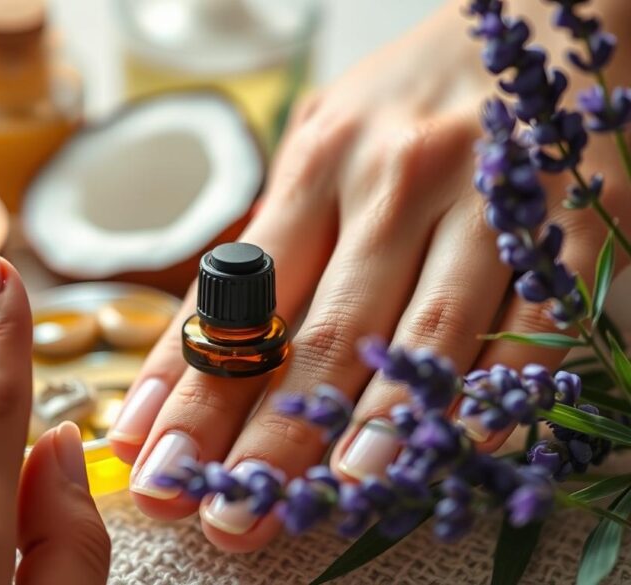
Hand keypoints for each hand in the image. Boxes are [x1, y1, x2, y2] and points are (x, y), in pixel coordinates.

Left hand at [108, 3, 630, 551]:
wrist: (541, 13)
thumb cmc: (409, 102)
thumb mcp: (320, 151)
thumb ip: (267, 248)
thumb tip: (189, 354)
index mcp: (317, 166)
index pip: (239, 299)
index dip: (191, 387)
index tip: (151, 458)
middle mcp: (392, 181)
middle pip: (319, 332)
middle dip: (268, 434)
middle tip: (227, 515)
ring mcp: (482, 200)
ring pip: (421, 336)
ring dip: (370, 431)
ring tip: (325, 503)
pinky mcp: (568, 220)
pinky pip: (530, 323)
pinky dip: (493, 395)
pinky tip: (452, 452)